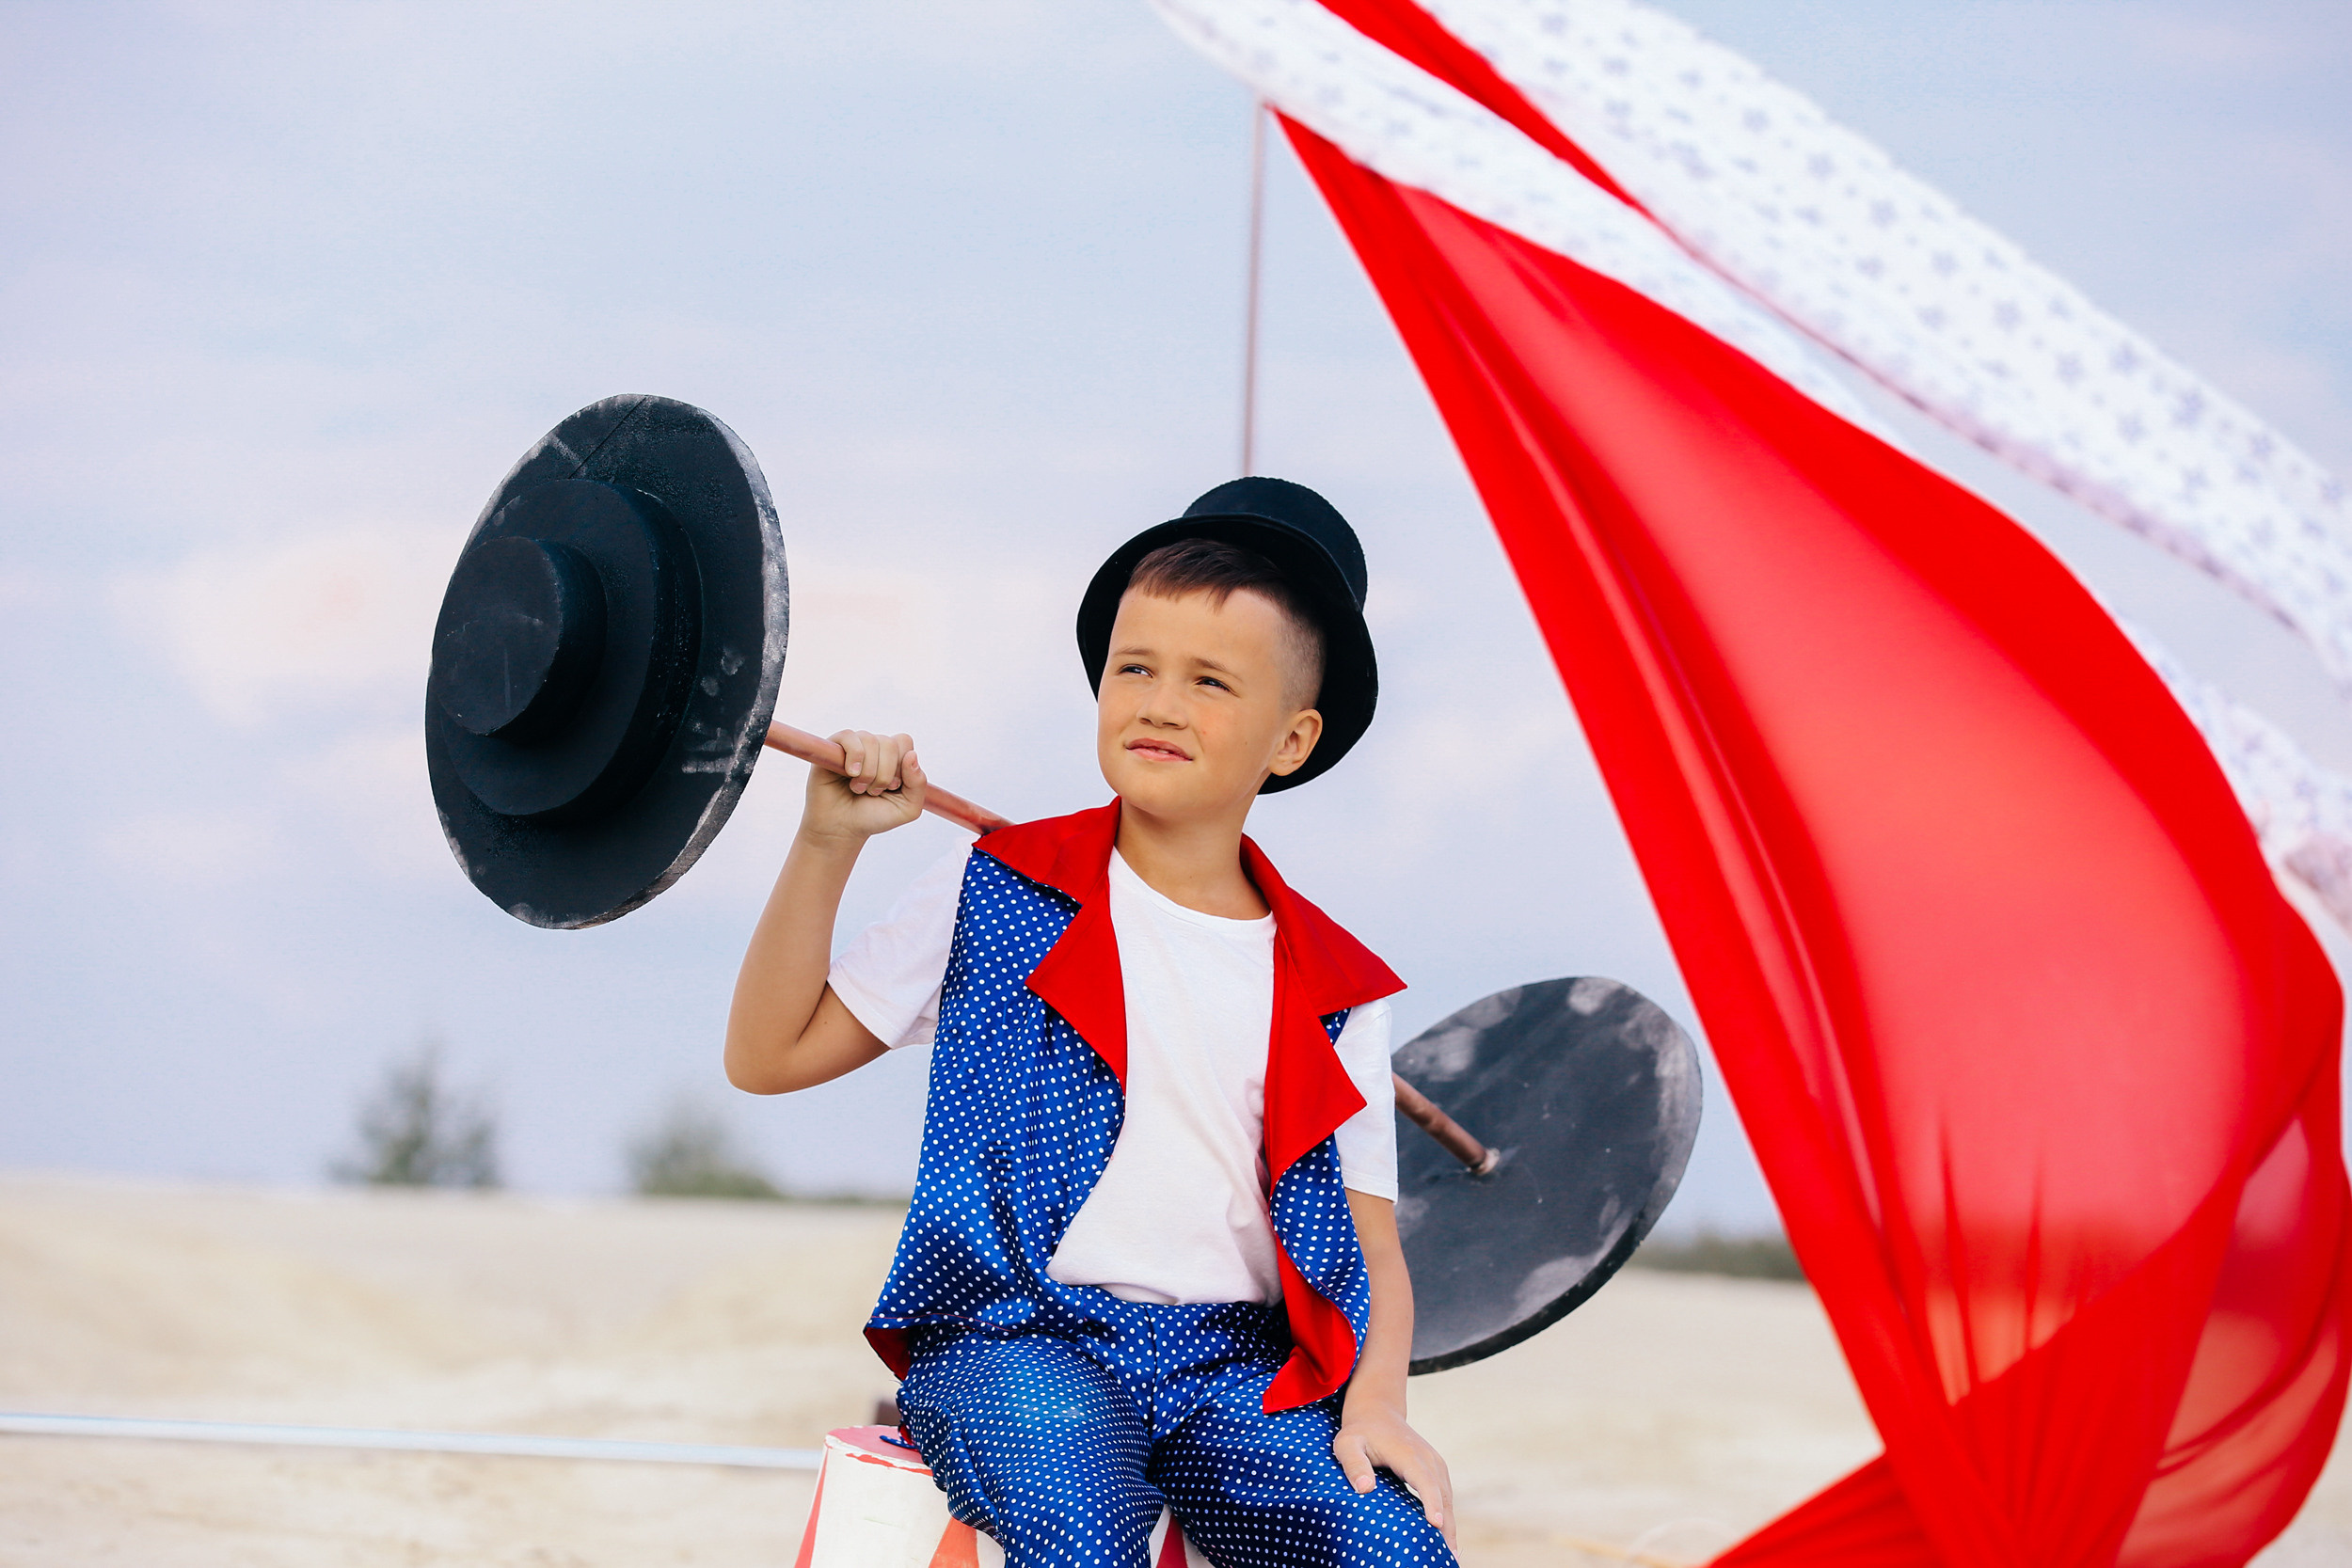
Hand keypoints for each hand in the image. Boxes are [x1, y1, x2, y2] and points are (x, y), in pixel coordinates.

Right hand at [801, 729, 925, 844]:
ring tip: (859, 789)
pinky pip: (848, 736)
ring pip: (870, 740)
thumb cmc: (873, 817)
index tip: (893, 787)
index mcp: (892, 756)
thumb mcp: (907, 808)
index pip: (904, 741)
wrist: (841, 830)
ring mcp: (853, 746)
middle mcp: (873, 747)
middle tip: (873, 792)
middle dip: (885, 774)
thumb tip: (912, 754)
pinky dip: (855, 756)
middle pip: (889, 743)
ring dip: (868, 772)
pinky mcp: (832, 749)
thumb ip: (918, 783)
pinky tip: (851, 774)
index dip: (902, 765)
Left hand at [1333, 1398, 1453, 1545]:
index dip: (1431, 1502)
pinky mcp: (1436, 1470)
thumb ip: (1353, 1464)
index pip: (1425, 1481)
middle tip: (1449, 1556)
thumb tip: (1365, 1488)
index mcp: (1409, 1454)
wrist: (1377, 1411)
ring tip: (1450, 1554)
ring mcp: (1435, 1464)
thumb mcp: (1347, 1444)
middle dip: (1448, 1526)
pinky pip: (1445, 1496)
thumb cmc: (1359, 1432)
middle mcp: (1428, 1459)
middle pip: (1443, 1495)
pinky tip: (1445, 1537)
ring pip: (1447, 1498)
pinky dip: (1448, 1516)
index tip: (1437, 1524)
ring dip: (1451, 1525)